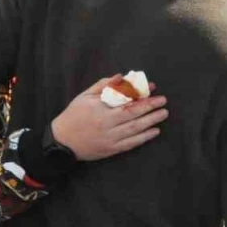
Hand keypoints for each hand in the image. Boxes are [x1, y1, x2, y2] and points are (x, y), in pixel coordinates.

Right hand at [50, 75, 168, 160]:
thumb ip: (103, 85)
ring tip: (163, 114)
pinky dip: (144, 138)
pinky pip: (131, 144)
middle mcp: (108, 126)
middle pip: (134, 116)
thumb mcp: (84, 96)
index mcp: (101, 111)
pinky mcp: (112, 150)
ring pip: (135, 130)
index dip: (142, 96)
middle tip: (163, 102)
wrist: (62, 142)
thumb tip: (121, 76)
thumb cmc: (73, 115)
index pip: (127, 103)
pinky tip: (154, 131)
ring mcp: (111, 139)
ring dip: (152, 122)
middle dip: (151, 108)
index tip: (153, 89)